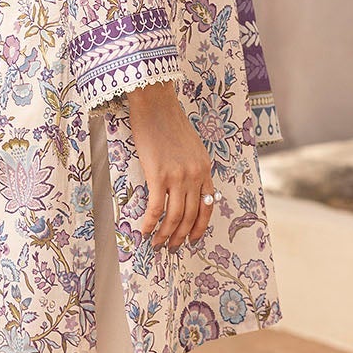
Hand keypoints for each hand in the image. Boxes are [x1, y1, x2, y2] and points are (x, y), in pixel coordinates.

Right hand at [124, 80, 214, 249]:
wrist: (155, 104)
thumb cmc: (168, 121)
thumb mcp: (191, 146)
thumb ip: (192, 166)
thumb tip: (185, 187)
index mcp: (205, 169)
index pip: (208, 206)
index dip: (200, 226)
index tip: (193, 239)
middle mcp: (195, 175)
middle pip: (191, 216)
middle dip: (181, 236)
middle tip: (172, 248)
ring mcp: (178, 176)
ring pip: (175, 216)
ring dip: (166, 234)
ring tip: (157, 244)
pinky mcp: (158, 174)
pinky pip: (156, 207)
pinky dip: (150, 222)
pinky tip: (144, 230)